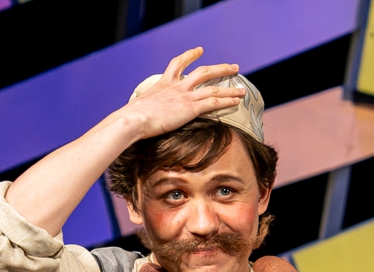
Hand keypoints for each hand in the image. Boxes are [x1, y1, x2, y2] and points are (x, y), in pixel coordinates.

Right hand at [125, 47, 245, 139]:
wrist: (135, 119)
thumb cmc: (132, 118)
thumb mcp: (138, 107)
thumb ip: (144, 108)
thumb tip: (138, 117)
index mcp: (163, 84)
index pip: (178, 63)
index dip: (190, 55)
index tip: (199, 51)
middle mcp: (177, 87)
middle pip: (203, 72)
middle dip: (219, 69)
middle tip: (233, 67)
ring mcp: (185, 97)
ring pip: (213, 88)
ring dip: (229, 88)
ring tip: (241, 89)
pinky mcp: (190, 109)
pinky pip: (214, 102)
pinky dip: (227, 101)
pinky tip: (237, 102)